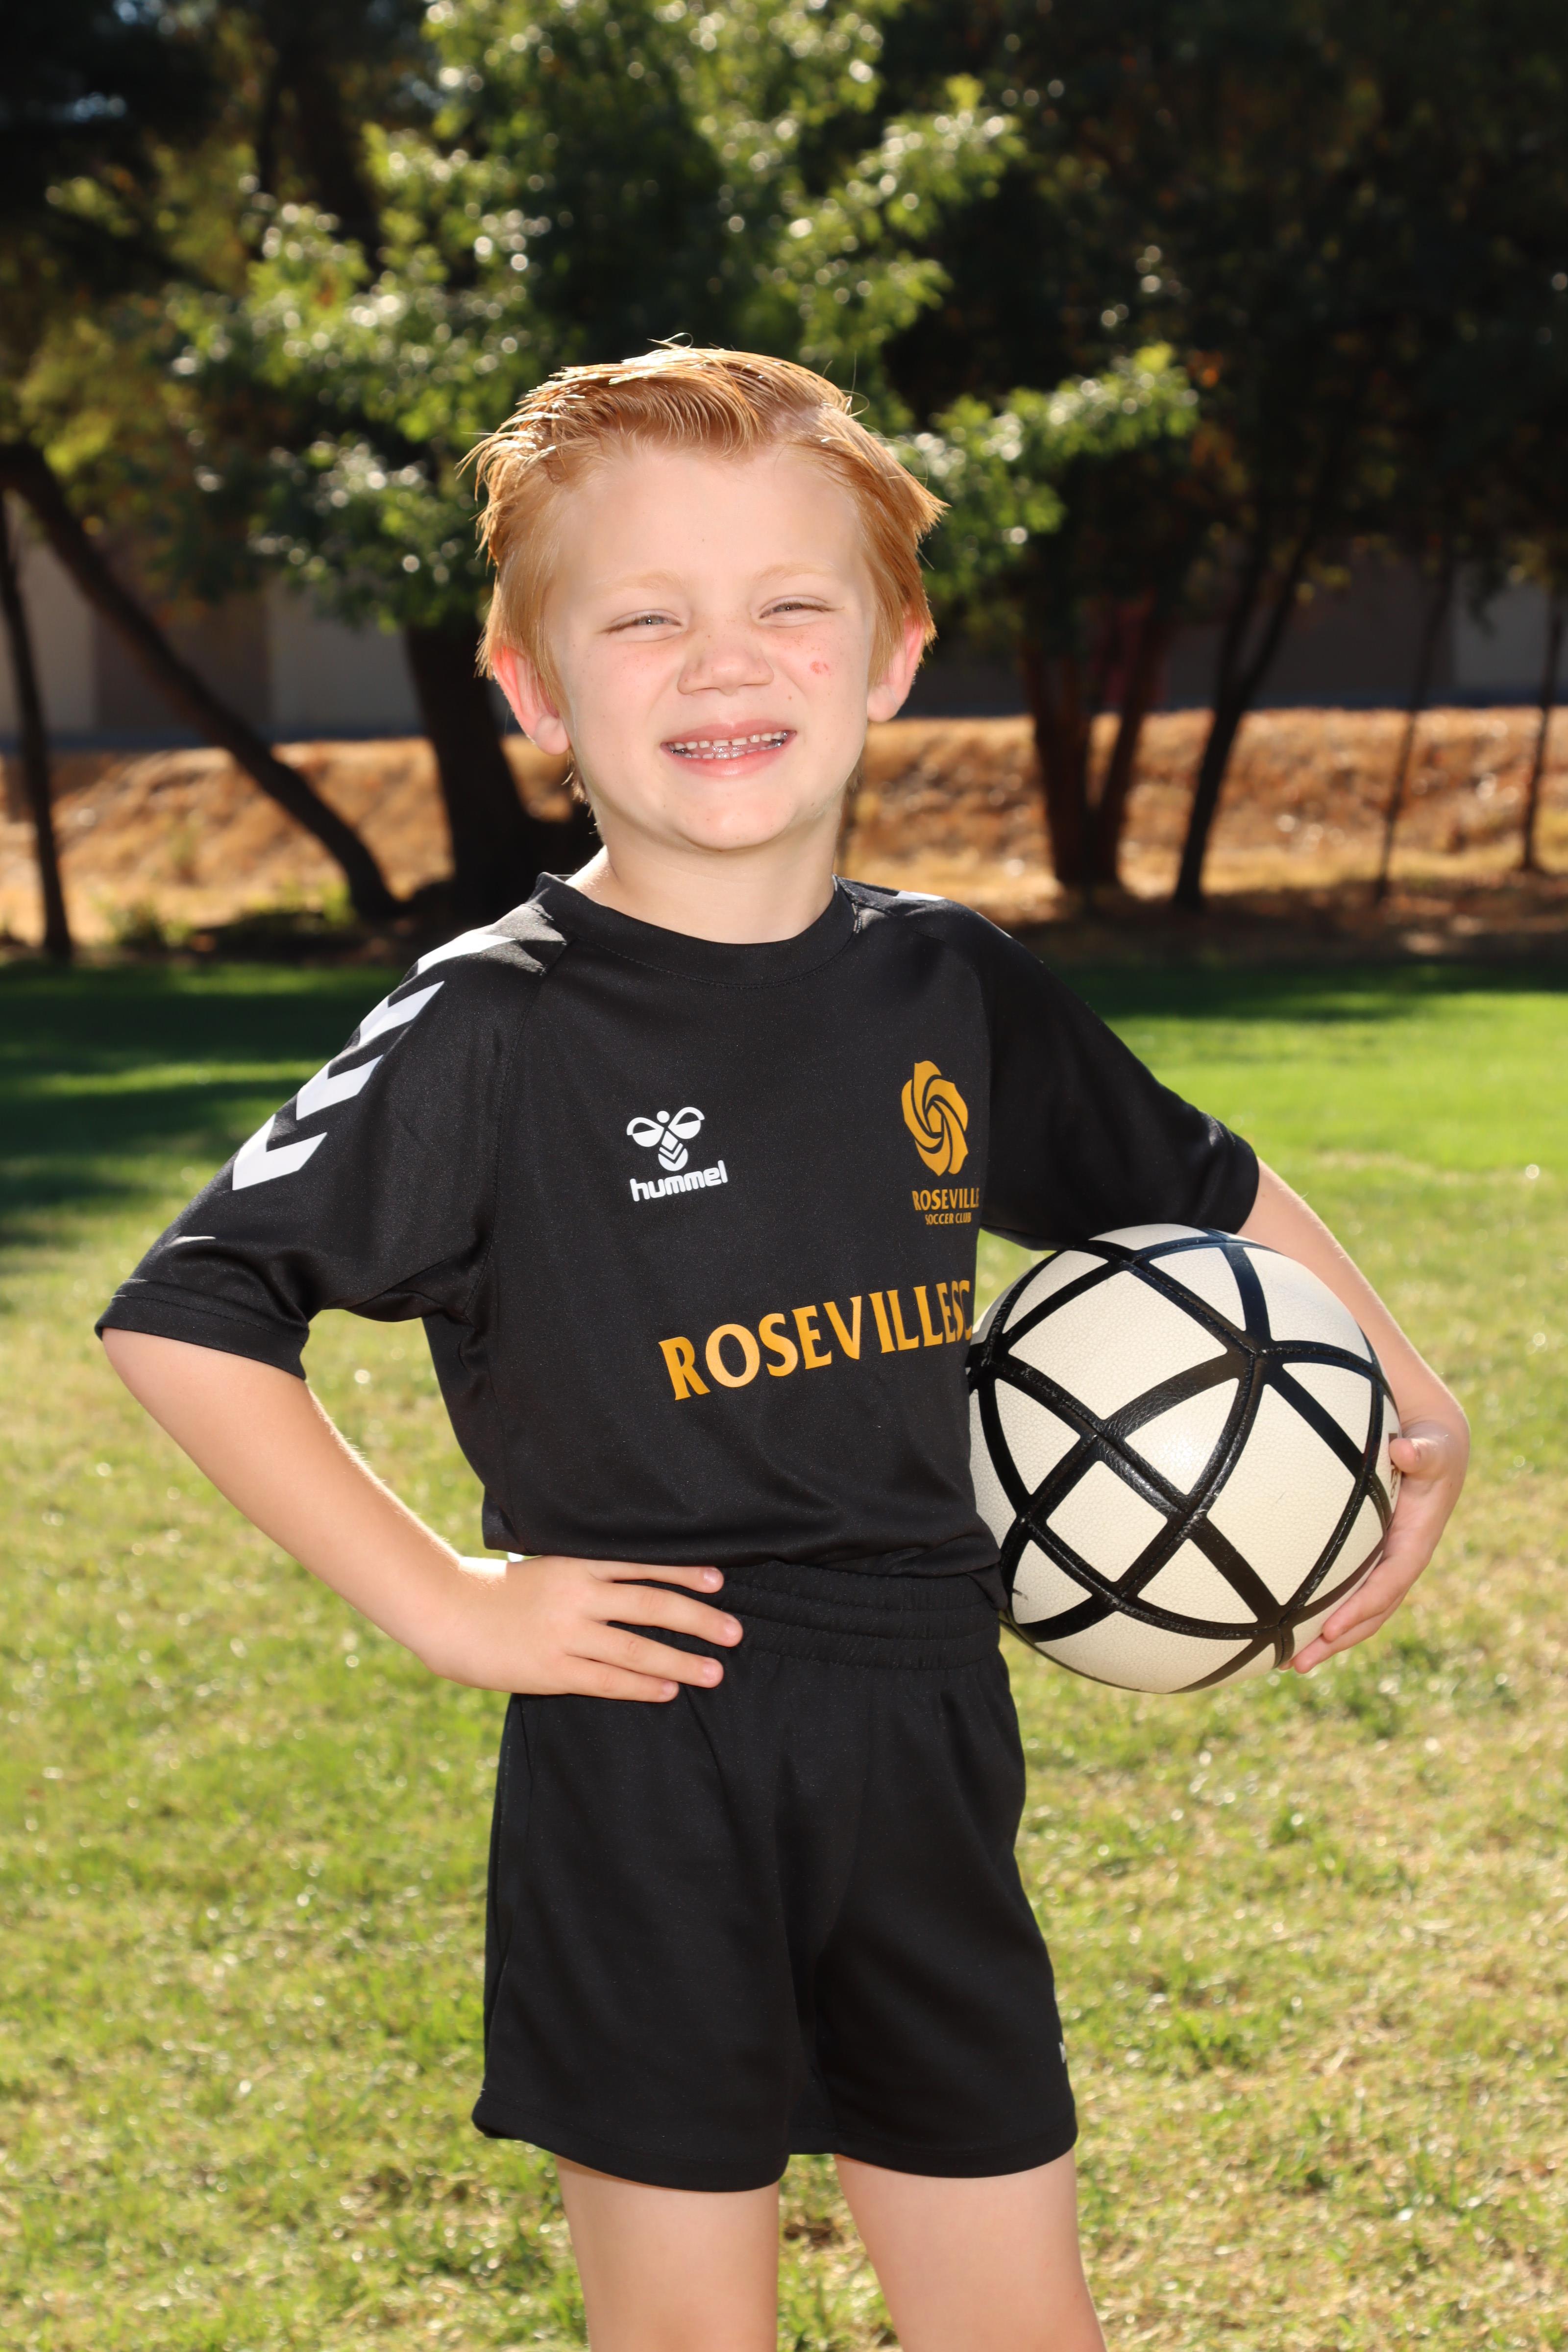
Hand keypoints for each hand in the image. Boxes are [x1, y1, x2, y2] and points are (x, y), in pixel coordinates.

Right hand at [426, 1554, 741, 1699]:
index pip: (643, 1566)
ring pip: (636, 1648)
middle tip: (735, 1632)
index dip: (684, 1573)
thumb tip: (632, 1584)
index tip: (719, 1581)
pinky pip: (607, 1680)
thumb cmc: (498, 1590)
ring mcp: (566, 1634)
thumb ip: (584, 1575)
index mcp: (576, 1564)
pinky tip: (668, 1690)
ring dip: (680, 1660)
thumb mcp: (545, 1567)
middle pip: (651, 1605)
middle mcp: (577, 1595)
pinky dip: (641, 1685)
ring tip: (715, 1671)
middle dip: (698, 1619)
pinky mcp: (552, 1670)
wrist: (448, 1612)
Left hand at [1291, 1415, 1468, 1673]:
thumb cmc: (1430, 1447)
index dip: (1362, 1607)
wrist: (1432, 1448)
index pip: (1388, 1583)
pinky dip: (1320, 1615)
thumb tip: (1406, 1450)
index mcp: (1414, 1543)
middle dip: (1336, 1640)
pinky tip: (1286, 1630)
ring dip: (1324, 1639)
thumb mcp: (1433, 1447)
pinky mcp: (1366, 1561)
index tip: (1331, 1628)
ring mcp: (1381, 1565)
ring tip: (1285, 1663)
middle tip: (1298, 1664)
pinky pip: (1344, 1595)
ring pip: (1355, 1612)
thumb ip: (1424, 1452)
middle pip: (1369, 1612)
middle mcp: (1398, 1562)